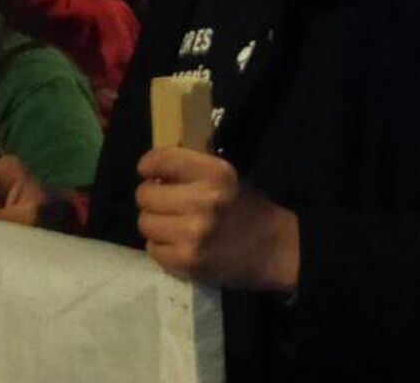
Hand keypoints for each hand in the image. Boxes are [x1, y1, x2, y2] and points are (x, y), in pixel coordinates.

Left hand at [135, 148, 298, 291]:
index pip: (162, 160)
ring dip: (155, 223)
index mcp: (216, 173)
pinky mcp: (186, 260)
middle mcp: (202, 201)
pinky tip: (179, 244)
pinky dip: (161, 246)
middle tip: (163, 203)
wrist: (274, 248)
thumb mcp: (228, 178)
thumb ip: (194, 171)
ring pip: (145, 223)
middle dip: (151, 198)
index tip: (149, 171)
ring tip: (172, 226)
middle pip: (145, 195)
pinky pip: (153, 248)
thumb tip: (154, 172)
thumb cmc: (248, 208)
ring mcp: (192, 233)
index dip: (148, 165)